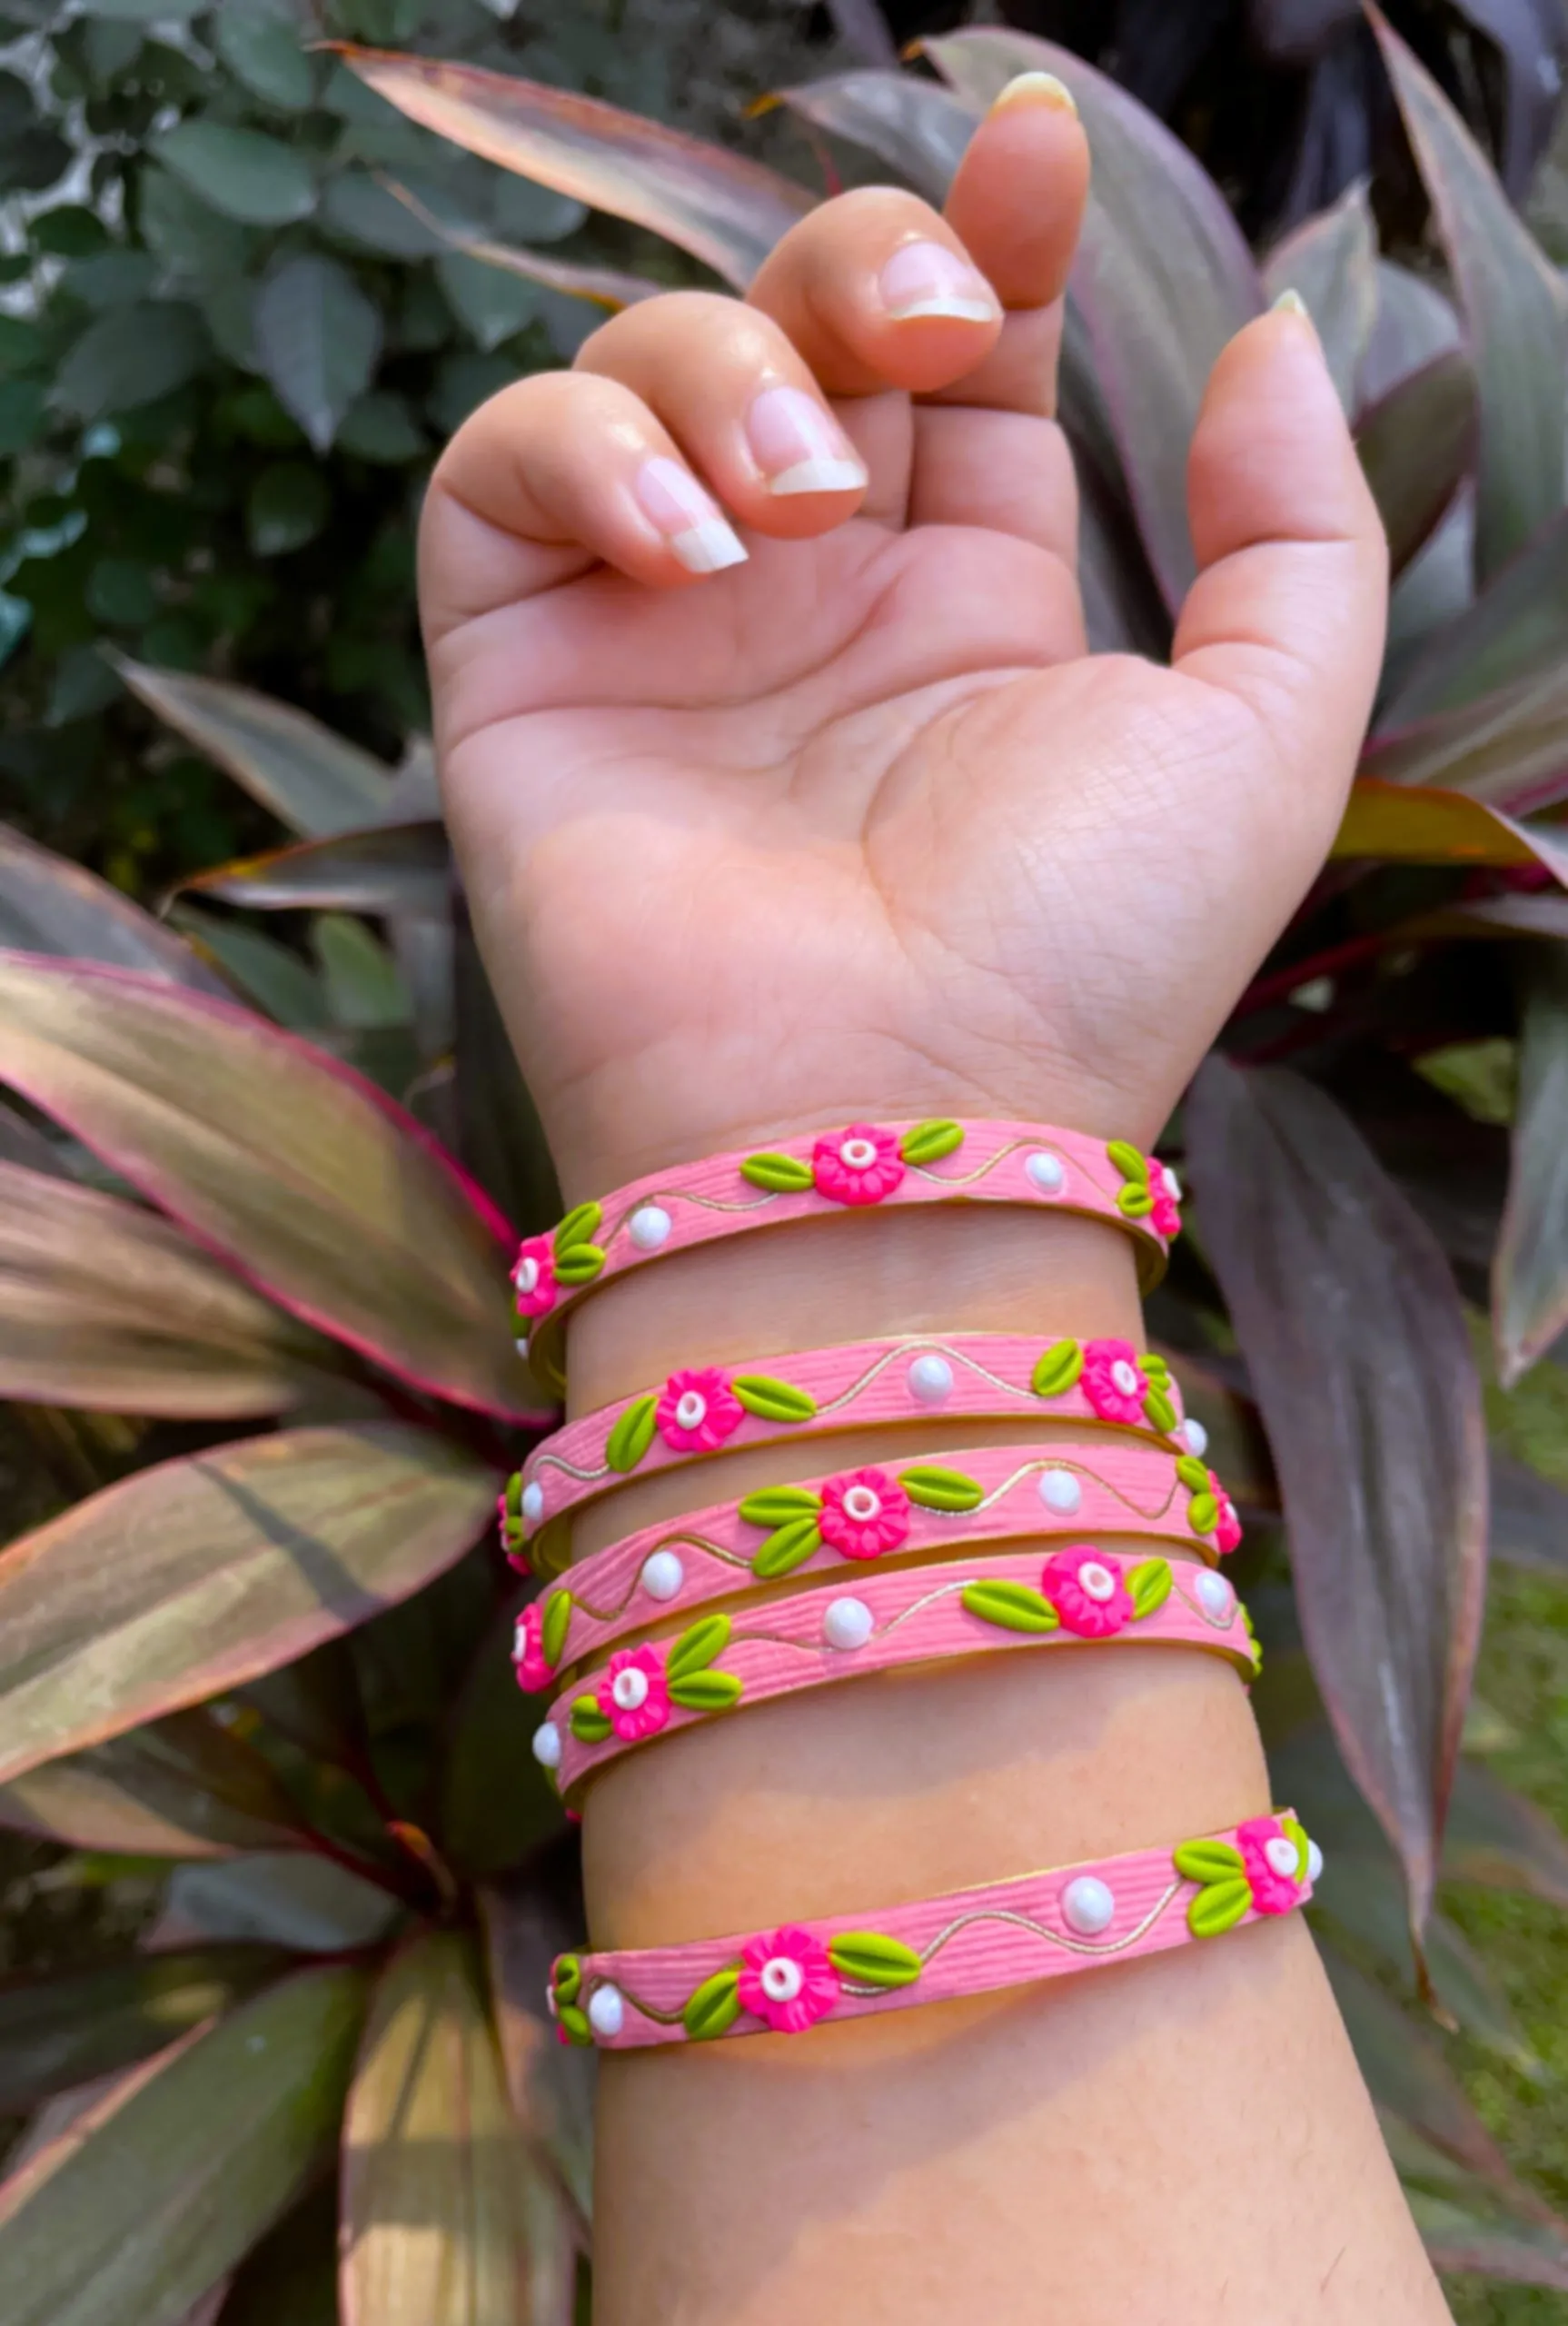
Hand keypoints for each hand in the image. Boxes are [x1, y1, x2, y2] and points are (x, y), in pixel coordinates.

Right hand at [420, 76, 1386, 1194]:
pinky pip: (498, 477)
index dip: (987, 242)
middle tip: (926, 320)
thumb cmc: (1086, 960)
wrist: (894, 1129)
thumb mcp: (1267, 734)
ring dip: (731, 371)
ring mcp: (659, 642)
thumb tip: (1259, 339)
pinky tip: (690, 550)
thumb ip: (1294, 529)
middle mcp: (808, 613)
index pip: (960, 371)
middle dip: (859, 263)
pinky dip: (583, 452)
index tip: (1031, 148)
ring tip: (808, 506)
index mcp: (968, 615)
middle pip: (797, 327)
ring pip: (640, 370)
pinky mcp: (524, 679)